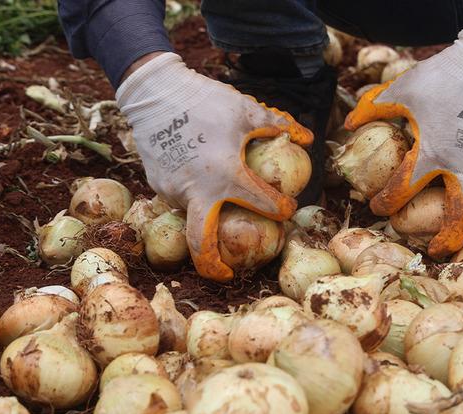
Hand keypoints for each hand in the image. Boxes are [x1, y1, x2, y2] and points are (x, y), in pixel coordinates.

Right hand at [116, 53, 311, 280]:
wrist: (153, 90)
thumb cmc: (206, 100)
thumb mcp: (247, 110)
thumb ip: (278, 126)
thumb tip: (308, 138)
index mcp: (225, 176)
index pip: (261, 203)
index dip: (280, 208)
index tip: (287, 209)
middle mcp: (196, 191)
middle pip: (201, 243)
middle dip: (213, 265)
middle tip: (228, 274)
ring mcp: (172, 191)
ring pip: (192, 213)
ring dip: (207, 215)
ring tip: (219, 202)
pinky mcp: (156, 183)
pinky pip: (179, 196)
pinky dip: (192, 194)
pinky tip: (199, 176)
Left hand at [345, 29, 462, 258]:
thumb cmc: (443, 76)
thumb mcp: (403, 89)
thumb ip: (374, 108)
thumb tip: (349, 124)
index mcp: (433, 154)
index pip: (403, 189)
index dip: (385, 201)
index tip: (376, 205)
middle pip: (459, 215)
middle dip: (447, 239)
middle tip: (435, 250)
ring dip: (454, 196)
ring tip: (442, 197)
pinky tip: (459, 155)